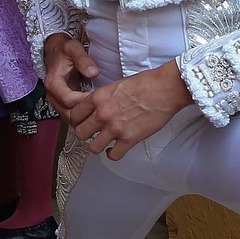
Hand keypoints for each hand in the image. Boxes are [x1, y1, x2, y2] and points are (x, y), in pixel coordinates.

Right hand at [43, 34, 97, 111]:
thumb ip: (83, 60)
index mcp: (53, 83)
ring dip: (85, 114)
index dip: (85, 100)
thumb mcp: (73, 49)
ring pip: (70, 117)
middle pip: (69, 113)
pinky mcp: (63, 102)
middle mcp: (52, 94)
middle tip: (102, 104)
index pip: (69, 101)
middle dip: (86, 111)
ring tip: (100, 106)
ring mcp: (57, 100)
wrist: (56, 51)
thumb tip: (93, 72)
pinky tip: (95, 107)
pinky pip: (73, 114)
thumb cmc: (64, 50)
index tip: (99, 96)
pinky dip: (84, 113)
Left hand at [65, 60, 192, 160]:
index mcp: (98, 98)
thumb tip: (95, 107)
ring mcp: (115, 128)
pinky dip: (112, 154)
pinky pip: (113, 155)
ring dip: (98, 146)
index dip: (78, 120)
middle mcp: (103, 114)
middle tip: (92, 133)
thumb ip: (102, 98)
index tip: (83, 122)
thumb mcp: (115, 86)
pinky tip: (115, 149)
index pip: (75, 115)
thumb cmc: (145, 84)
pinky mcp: (129, 139)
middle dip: (85, 134)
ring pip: (93, 147)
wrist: (164, 89)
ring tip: (104, 142)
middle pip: (80, 133)